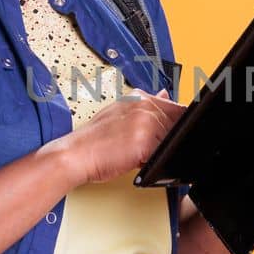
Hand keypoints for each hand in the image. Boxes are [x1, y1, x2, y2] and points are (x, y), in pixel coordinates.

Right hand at [51, 88, 185, 185]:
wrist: (76, 154)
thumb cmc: (94, 139)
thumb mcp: (120, 113)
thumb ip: (146, 104)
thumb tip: (165, 93)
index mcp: (139, 97)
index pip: (175, 107)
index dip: (175, 124)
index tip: (167, 133)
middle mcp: (144, 106)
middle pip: (177, 124)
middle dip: (168, 138)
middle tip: (144, 146)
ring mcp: (146, 123)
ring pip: (171, 140)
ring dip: (160, 150)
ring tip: (137, 151)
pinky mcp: (146, 142)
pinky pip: (163, 154)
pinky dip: (154, 160)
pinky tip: (137, 159)